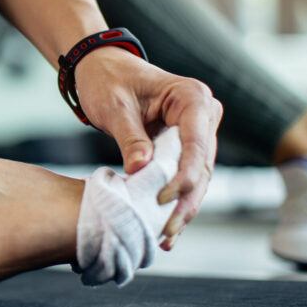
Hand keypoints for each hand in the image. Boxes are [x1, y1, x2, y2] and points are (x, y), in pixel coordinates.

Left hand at [73, 46, 222, 249]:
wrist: (101, 68)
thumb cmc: (107, 80)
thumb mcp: (114, 107)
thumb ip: (130, 138)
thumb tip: (141, 171)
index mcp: (192, 97)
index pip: (196, 145)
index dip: (183, 177)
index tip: (162, 199)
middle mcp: (204, 113)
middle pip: (202, 166)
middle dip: (185, 201)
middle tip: (166, 232)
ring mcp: (199, 131)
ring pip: (198, 177)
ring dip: (183, 207)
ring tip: (166, 237)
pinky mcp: (186, 145)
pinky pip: (186, 176)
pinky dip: (176, 200)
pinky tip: (167, 227)